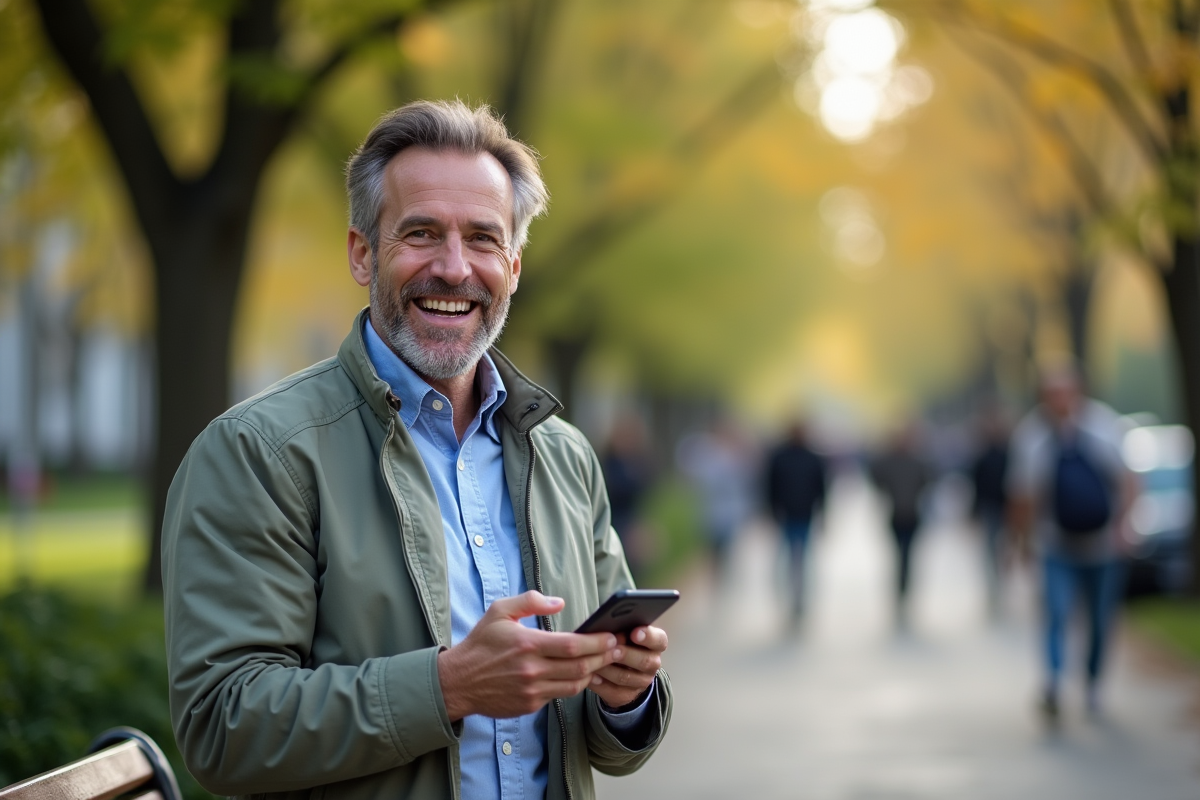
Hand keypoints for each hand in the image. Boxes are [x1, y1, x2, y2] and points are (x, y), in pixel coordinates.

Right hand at [437, 591, 619, 720]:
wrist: (458, 682)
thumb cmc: (481, 643)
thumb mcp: (500, 611)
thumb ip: (530, 602)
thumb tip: (560, 603)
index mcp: (527, 644)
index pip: (573, 645)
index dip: (597, 642)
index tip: (611, 636)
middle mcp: (532, 670)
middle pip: (580, 667)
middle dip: (603, 658)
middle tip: (617, 648)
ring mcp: (532, 690)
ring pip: (575, 685)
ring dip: (593, 673)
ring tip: (603, 661)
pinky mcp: (530, 705)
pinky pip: (560, 695)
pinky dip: (574, 685)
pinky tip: (581, 675)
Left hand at [589, 625, 667, 710]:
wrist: (622, 669)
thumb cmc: (622, 642)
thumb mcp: (626, 632)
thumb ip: (622, 629)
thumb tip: (608, 626)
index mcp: (655, 644)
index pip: (659, 640)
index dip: (648, 637)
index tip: (635, 633)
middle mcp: (652, 663)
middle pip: (644, 661)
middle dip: (626, 654)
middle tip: (612, 649)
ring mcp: (641, 682)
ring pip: (625, 677)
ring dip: (608, 669)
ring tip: (594, 661)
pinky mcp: (627, 696)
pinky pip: (613, 691)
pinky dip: (600, 683)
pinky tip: (590, 676)